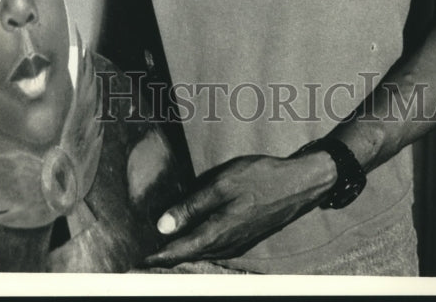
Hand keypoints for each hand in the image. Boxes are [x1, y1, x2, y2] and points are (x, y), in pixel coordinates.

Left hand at [144, 152, 335, 265]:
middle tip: (143, 245)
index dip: (156, 255)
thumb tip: (163, 226)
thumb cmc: (260, 178)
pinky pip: (214, 244)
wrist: (299, 184)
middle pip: (189, 254)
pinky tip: (191, 228)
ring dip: (182, 247)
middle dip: (166, 251)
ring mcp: (237, 243)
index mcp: (217, 233)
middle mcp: (226, 245)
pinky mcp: (244, 237)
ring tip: (161, 239)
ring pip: (202, 250)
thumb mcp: (222, 184)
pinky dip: (198, 240)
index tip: (136, 257)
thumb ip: (192, 206)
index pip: (178, 251)